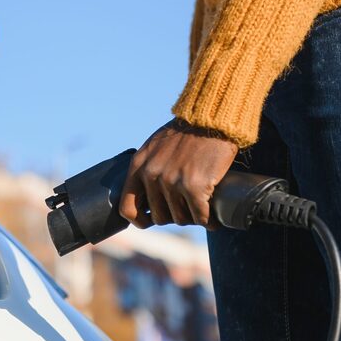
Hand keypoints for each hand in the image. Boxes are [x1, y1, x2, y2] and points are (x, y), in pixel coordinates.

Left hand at [119, 118, 237, 229]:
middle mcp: (151, 175)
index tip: (150, 220)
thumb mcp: (155, 146)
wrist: (210, 119)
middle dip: (174, 216)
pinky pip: (200, 216)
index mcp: (138, 166)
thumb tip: (146, 193)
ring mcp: (172, 182)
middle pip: (159, 217)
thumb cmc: (186, 131)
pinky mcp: (194, 186)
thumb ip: (148, 167)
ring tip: (201, 212)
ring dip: (192, 218)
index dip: (139, 220)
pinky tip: (213, 220)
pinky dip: (208, 221)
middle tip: (186, 209)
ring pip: (180, 219)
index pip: (127, 207)